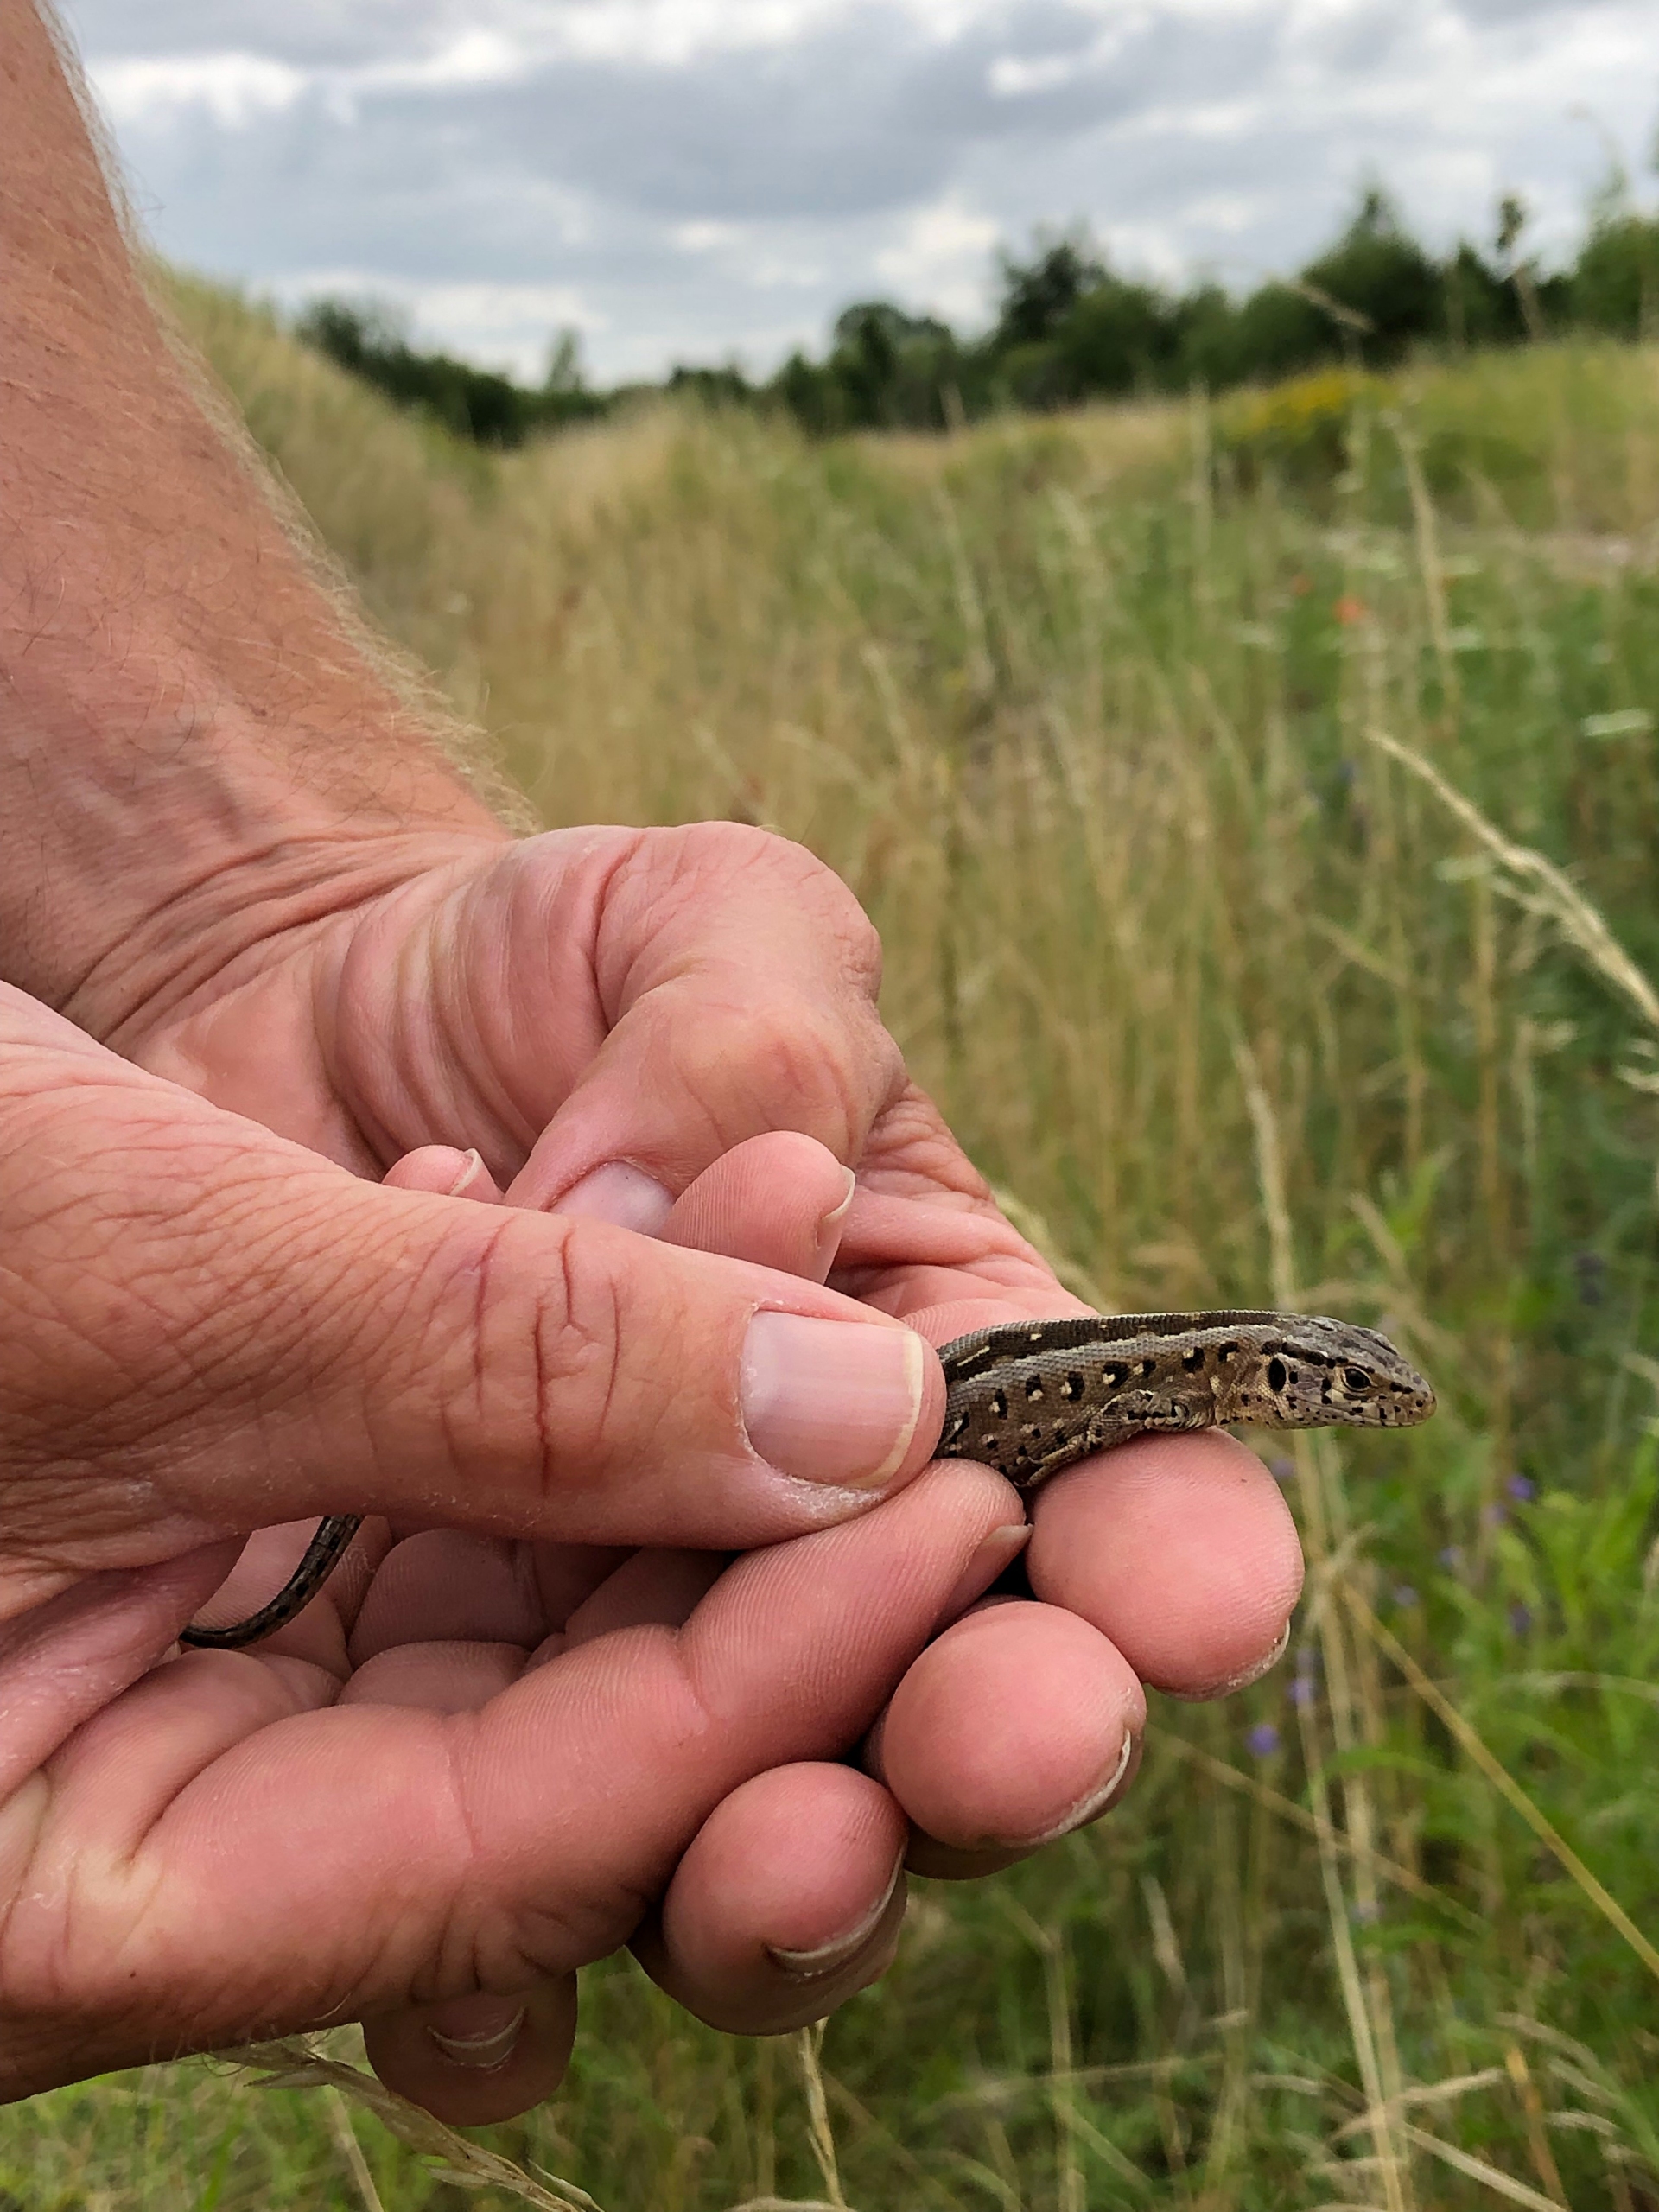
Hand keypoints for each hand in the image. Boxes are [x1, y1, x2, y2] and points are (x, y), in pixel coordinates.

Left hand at [65, 821, 1299, 2113]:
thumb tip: (735, 1296)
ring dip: (788, 1890)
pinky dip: (509, 1960)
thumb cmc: (552, 966)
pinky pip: (498, 1890)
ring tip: (759, 1869)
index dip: (1173, 1563)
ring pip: (747, 1841)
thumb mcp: (693, 926)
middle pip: (948, 1706)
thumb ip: (751, 1051)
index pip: (1117, 1486)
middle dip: (994, 1754)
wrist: (301, 1023)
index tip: (1179, 1608)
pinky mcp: (436, 1711)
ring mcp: (623, 1644)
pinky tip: (475, 1979)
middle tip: (978, 1756)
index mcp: (944, 1354)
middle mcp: (813, 1542)